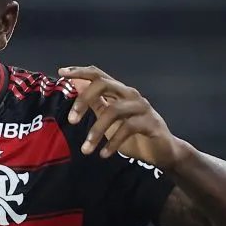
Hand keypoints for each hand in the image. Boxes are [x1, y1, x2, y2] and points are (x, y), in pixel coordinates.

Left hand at [59, 66, 187, 169]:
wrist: (162, 152)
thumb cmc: (133, 135)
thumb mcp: (108, 118)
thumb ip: (95, 103)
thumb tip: (76, 85)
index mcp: (119, 91)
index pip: (98, 75)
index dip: (80, 72)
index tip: (62, 73)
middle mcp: (130, 95)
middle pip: (103, 85)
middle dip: (83, 100)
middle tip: (71, 120)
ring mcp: (141, 107)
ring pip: (114, 110)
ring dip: (96, 131)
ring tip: (86, 149)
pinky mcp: (150, 123)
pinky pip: (127, 128)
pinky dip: (113, 143)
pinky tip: (104, 154)